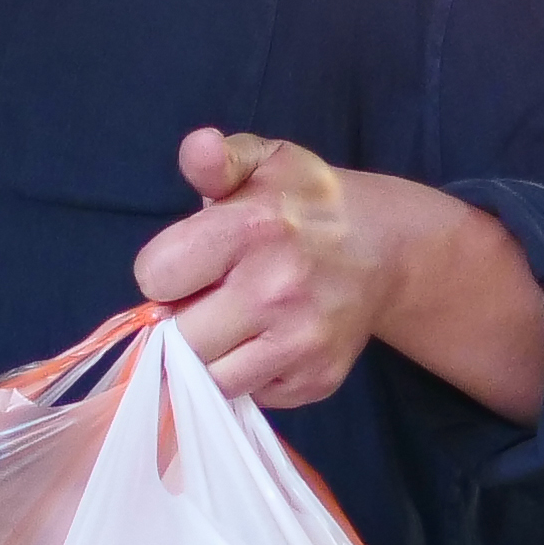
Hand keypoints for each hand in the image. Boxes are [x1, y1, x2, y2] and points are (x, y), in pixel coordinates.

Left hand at [134, 128, 419, 410]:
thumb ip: (215, 159)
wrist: (386, 248)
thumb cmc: (305, 202)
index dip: (163, 271)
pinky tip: (264, 341)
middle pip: (178, 340)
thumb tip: (198, 147)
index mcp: (253, 228)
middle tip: (207, 298)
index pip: (156, 275)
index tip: (187, 263)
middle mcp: (278, 290)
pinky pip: (249, 397)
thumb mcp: (262, 161)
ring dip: (209, 357)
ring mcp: (301, 342)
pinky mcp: (316, 381)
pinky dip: (246, 375)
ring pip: (209, 380)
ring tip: (231, 322)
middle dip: (180, 321)